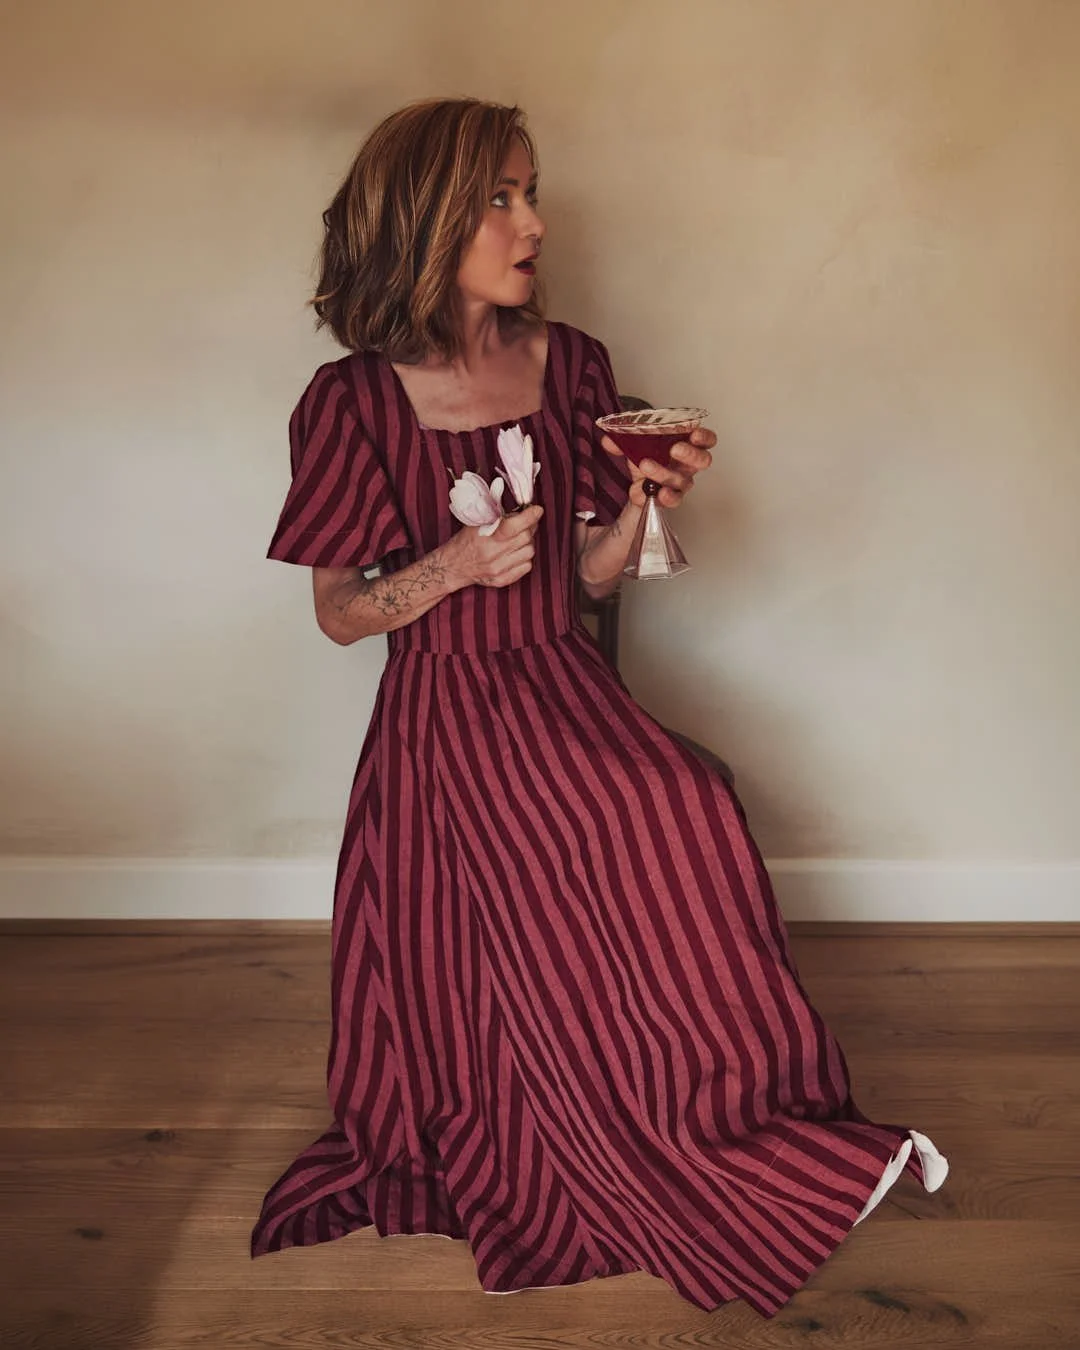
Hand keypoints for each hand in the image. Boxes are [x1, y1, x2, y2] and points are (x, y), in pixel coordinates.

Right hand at [445, 504, 542, 587]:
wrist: (453, 566)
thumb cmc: (465, 542)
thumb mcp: (476, 523)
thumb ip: (497, 516)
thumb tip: (521, 510)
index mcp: (484, 538)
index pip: (513, 526)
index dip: (529, 517)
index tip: (537, 510)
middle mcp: (492, 556)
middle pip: (525, 538)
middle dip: (529, 527)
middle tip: (525, 523)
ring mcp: (498, 570)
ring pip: (529, 552)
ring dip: (527, 543)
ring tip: (517, 539)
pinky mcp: (502, 580)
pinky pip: (527, 567)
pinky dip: (525, 557)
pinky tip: (515, 552)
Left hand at [601, 426, 715, 509]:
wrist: (640, 476)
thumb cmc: (648, 453)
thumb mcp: (637, 443)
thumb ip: (624, 440)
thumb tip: (609, 440)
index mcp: (686, 444)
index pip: (706, 440)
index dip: (704, 437)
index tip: (694, 433)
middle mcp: (688, 464)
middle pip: (703, 460)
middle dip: (690, 454)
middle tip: (675, 449)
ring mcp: (681, 482)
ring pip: (683, 480)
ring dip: (664, 472)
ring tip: (646, 465)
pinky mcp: (671, 497)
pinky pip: (673, 499)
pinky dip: (665, 497)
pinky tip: (658, 493)